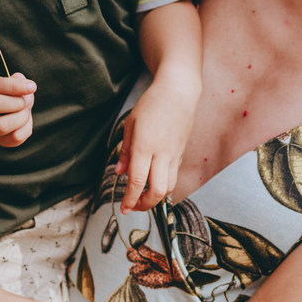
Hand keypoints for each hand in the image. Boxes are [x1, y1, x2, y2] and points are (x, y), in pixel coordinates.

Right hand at [0, 73, 35, 146]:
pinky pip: (14, 137)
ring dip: (21, 117)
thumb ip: (20, 83)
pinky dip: (26, 128)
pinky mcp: (0, 141)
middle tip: (25, 101)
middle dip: (16, 102)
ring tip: (25, 112)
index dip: (15, 86)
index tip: (32, 87)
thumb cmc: (9, 98)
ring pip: (1, 125)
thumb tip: (27, 85)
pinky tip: (25, 122)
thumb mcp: (12, 87)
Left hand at [114, 75, 196, 212]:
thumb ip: (125, 151)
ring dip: (156, 197)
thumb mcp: (130, 125)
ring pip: (168, 186)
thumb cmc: (152, 105)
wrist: (178, 92)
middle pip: (157, 191)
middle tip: (134, 206)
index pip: (136, 181)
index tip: (123, 209)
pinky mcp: (181, 153)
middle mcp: (161, 154)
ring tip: (143, 196)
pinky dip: (163, 184)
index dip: (129, 199)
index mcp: (144, 147)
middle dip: (144, 205)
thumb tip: (119, 172)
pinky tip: (154, 181)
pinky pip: (173, 175)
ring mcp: (174, 154)